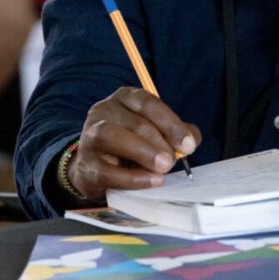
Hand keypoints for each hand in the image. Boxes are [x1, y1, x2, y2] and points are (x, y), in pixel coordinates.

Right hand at [67, 87, 201, 202]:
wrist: (96, 169)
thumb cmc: (131, 147)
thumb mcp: (155, 133)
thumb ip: (174, 133)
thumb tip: (192, 138)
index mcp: (124, 98)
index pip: (147, 102)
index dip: (170, 123)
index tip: (188, 145)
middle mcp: (104, 110)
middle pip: (135, 122)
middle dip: (160, 142)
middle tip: (173, 161)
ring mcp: (90, 136)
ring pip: (112, 136)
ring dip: (143, 153)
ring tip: (164, 168)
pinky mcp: (86, 164)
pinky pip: (108, 171)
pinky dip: (133, 178)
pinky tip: (152, 182)